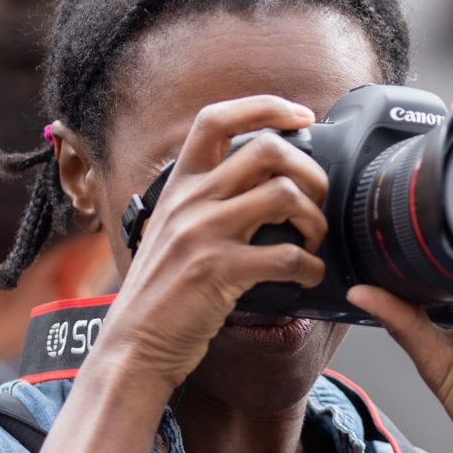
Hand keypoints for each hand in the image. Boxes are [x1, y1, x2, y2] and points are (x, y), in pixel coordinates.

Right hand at [90, 95, 329, 394]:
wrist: (133, 345)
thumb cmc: (162, 291)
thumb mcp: (171, 229)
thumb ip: (206, 201)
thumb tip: (263, 181)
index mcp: (179, 185)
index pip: (216, 118)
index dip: (266, 106)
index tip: (303, 116)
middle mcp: (189, 201)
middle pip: (267, 150)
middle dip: (309, 170)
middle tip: (318, 198)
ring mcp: (202, 234)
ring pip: (284, 194)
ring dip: (315, 218)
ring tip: (313, 240)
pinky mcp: (217, 272)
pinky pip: (286, 256)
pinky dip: (311, 266)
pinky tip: (308, 276)